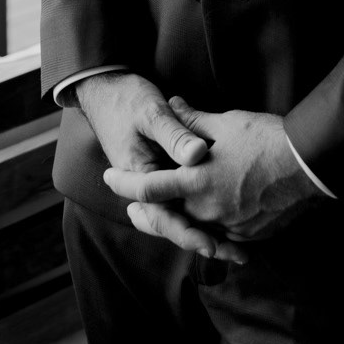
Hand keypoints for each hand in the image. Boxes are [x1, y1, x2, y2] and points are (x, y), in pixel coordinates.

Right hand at [74, 72, 246, 263]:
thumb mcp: (151, 113)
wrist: (104, 89)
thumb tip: (198, 154)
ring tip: (239, 247)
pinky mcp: (163, 170)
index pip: (164, 215)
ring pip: (181, 213)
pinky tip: (228, 218)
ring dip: (207, 229)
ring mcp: (155, 178)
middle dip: (206, 239)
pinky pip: (182, 197)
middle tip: (238, 255)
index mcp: (141, 174)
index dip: (189, 232)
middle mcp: (147, 183)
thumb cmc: (126, 99)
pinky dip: (203, 209)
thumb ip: (175, 135)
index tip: (213, 246)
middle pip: (176, 222)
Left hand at [102, 98, 326, 243]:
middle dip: (147, 214)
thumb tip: (175, 104)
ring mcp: (228, 226)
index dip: (124, 184)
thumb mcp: (225, 123)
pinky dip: (210, 229)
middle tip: (133, 211)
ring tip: (169, 215)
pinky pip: (221, 236)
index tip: (110, 179)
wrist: (309, 165)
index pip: (148, 188)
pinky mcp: (249, 236)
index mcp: (195, 181)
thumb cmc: (265, 139)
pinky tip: (207, 224)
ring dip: (179, 222)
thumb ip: (193, 120)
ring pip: (194, 229)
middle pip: (166, 218)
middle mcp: (207, 210)